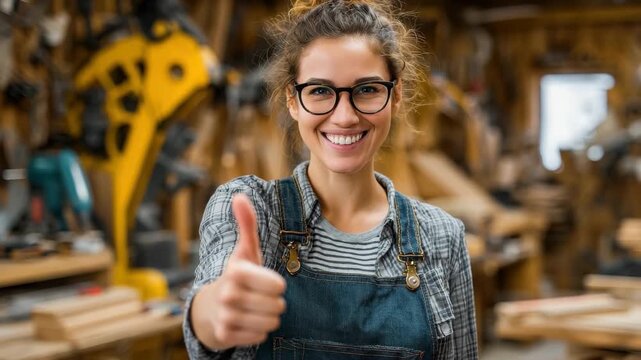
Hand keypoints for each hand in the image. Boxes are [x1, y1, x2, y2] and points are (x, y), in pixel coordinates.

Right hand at [192, 194, 286, 349]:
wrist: (211, 306)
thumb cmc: (238, 274)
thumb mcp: (245, 249)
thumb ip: (247, 224)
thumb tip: (240, 196)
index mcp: (237, 271)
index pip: (278, 285)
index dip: (277, 284)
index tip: (265, 280)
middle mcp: (229, 294)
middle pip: (277, 305)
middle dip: (274, 302)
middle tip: (260, 296)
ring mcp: (226, 316)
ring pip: (271, 322)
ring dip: (268, 317)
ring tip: (255, 308)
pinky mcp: (225, 335)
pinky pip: (260, 336)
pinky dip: (259, 331)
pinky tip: (248, 321)